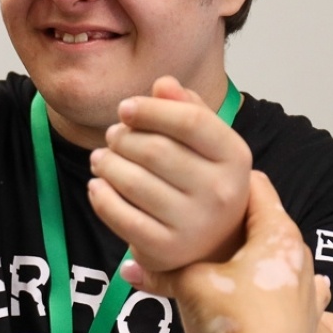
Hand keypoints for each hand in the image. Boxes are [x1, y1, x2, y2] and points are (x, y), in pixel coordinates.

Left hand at [87, 75, 251, 272]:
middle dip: (122, 138)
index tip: (125, 108)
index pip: (191, 121)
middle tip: (112, 136)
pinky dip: (100, 196)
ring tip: (101, 159)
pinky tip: (98, 185)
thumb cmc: (203, 181)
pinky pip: (119, 215)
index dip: (151, 110)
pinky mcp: (166, 249)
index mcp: (235, 157)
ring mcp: (194, 224)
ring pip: (132, 181)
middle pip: (154, 150)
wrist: (211, 245)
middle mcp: (220, 192)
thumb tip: (163, 84)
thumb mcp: (207, 144)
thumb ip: (187, 109)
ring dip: (106, 164)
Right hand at [122, 172, 326, 332]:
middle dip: (238, 218)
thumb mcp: (191, 285)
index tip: (202, 177)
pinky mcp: (310, 315)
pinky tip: (286, 286)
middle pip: (268, 221)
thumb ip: (162, 271)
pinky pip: (298, 288)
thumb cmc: (234, 316)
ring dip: (258, 250)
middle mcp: (299, 254)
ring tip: (232, 252)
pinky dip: (283, 283)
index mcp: (276, 234)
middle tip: (206, 216)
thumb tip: (127, 268)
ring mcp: (309, 285)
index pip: (256, 187)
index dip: (227, 180)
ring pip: (281, 254)